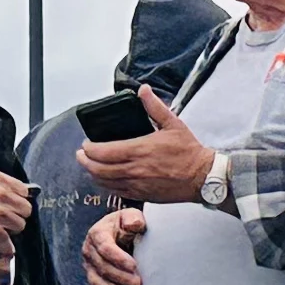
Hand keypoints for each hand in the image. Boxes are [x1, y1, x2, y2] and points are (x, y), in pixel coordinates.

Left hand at [76, 89, 218, 203]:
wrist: (203, 177)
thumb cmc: (189, 152)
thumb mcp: (173, 124)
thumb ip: (154, 107)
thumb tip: (143, 90)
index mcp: (139, 149)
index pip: (102, 151)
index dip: (89, 148)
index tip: (86, 144)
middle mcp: (134, 169)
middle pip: (98, 168)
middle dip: (84, 161)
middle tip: (82, 155)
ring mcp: (137, 184)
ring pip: (104, 182)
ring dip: (92, 174)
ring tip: (90, 166)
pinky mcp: (142, 195)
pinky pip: (116, 192)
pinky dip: (106, 185)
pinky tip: (105, 180)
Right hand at [83, 206, 147, 284]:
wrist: (122, 235)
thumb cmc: (128, 225)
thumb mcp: (131, 216)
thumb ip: (133, 218)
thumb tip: (134, 224)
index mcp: (97, 234)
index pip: (105, 247)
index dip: (118, 258)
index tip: (135, 266)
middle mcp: (90, 252)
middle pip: (101, 268)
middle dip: (120, 278)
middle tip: (139, 284)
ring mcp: (90, 268)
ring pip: (96, 283)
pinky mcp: (94, 280)